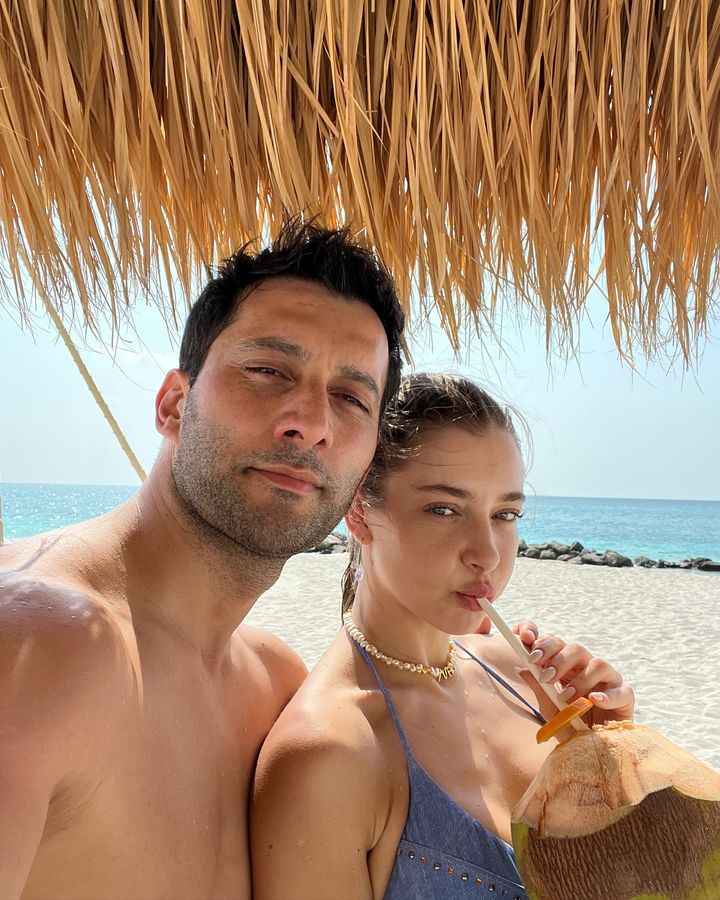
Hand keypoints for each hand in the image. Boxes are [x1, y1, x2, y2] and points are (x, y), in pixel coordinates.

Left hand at [513, 621, 634, 725]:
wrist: (593, 752)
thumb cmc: (571, 727)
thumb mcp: (550, 709)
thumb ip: (538, 688)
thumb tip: (521, 668)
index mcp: (568, 667)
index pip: (557, 643)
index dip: (544, 642)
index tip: (530, 650)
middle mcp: (589, 668)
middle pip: (576, 648)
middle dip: (558, 659)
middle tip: (546, 676)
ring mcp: (609, 680)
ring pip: (598, 664)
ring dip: (579, 680)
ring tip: (567, 698)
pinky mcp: (626, 696)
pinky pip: (620, 690)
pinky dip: (606, 695)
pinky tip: (594, 701)